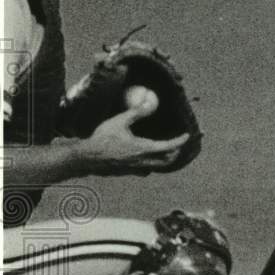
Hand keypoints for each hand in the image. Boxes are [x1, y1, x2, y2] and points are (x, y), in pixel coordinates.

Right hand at [75, 99, 189, 176]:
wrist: (87, 157)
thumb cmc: (102, 138)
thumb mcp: (119, 121)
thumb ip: (136, 112)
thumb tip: (149, 103)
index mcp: (143, 148)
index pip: (169, 146)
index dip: (180, 141)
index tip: (187, 135)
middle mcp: (142, 161)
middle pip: (167, 160)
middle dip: (176, 152)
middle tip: (179, 144)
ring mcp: (135, 168)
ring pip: (157, 167)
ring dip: (164, 159)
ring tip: (167, 151)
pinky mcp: (127, 172)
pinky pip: (145, 170)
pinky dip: (152, 164)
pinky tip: (148, 158)